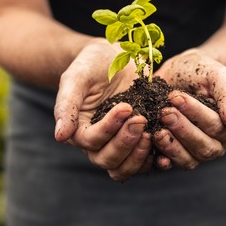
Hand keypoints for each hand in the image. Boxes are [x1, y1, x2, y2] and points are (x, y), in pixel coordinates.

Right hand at [54, 39, 153, 181]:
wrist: (114, 57)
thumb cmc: (91, 64)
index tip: (126, 106)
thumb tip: (60, 137)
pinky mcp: (139, 142)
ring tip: (153, 132)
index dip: (109, 128)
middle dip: (125, 143)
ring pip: (125, 168)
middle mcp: (98, 144)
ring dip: (139, 155)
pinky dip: (155, 158)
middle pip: (107, 160)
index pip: (91, 141)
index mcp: (79, 130)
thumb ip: (66, 105)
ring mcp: (119, 145)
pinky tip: (166, 141)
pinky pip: (146, 162)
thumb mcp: (76, 78)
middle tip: (140, 119)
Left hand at [152, 49, 225, 169]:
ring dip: (171, 146)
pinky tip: (151, 148)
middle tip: (165, 112)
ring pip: (188, 159)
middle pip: (203, 147)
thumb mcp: (217, 75)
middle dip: (182, 129)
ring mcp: (195, 153)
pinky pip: (170, 164)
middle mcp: (216, 145)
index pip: (216, 126)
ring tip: (156, 130)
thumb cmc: (201, 71)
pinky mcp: (175, 155)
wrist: (179, 72)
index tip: (177, 98)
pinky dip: (161, 159)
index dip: (196, 114)